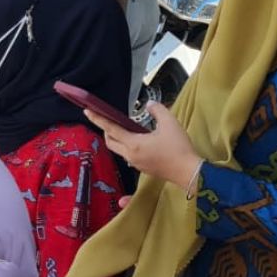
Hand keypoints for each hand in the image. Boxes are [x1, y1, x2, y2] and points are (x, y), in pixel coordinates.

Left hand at [85, 101, 202, 188]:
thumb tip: (149, 105)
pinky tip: (137, 140)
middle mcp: (131, 155)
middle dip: (106, 130)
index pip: (111, 129)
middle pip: (110, 142)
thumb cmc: (179, 148)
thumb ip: (157, 110)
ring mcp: (136, 164)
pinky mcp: (144, 168)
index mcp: (134, 144)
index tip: (87, 112)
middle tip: (108, 120)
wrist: (189, 172)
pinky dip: (127, 146)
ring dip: (117, 139)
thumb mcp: (170, 123)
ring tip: (123, 128)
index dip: (98, 119)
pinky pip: (129, 156)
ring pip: (119, 150)